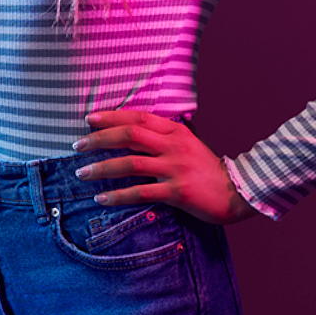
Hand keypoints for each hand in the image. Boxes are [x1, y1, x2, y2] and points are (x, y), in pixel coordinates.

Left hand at [71, 110, 256, 225]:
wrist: (238, 191)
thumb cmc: (207, 168)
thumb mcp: (187, 143)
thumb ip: (164, 136)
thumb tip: (133, 131)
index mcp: (175, 131)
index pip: (137, 117)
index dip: (111, 116)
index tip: (88, 119)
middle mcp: (173, 146)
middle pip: (129, 135)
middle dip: (99, 139)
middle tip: (77, 146)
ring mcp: (175, 168)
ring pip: (130, 164)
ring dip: (102, 168)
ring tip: (82, 174)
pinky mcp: (177, 191)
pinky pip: (141, 192)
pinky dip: (118, 196)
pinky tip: (102, 198)